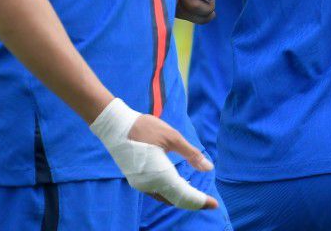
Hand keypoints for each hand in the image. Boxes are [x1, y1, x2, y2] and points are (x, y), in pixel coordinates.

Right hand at [91, 98, 217, 209]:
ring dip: (181, 197)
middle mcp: (150, 185)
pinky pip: (157, 192)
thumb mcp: (172, 137)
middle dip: (193, 202)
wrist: (116, 127)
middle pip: (176, 200)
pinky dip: (171, 192)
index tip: (214, 204)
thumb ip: (192, 154)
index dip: (200, 201)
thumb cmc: (145, 128)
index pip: (184, 194)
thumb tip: (209, 168)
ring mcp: (141, 184)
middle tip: (209, 202)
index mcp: (160, 176)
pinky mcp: (136, 180)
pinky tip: (178, 184)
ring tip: (196, 195)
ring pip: (166, 198)